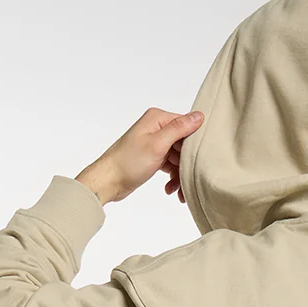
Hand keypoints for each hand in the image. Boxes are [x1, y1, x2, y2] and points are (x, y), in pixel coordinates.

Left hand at [74, 107, 204, 206]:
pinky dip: (172, 177)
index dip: (193, 143)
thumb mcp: (157, 145)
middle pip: (183, 143)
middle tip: (187, 179)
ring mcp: (155, 143)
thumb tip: (199, 116)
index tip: (196, 159)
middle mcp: (156, 128)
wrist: (108, 181)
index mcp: (157, 118)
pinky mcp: (153, 157)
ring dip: (180, 174)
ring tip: (177, 190)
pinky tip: (169, 188)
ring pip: (178, 157)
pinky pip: (170, 165)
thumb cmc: (128, 162)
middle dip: (186, 163)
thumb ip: (179, 129)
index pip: (186, 125)